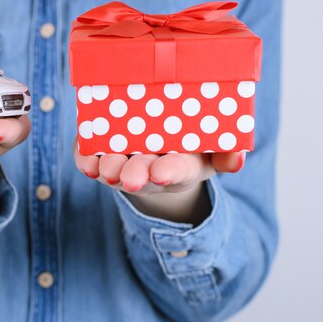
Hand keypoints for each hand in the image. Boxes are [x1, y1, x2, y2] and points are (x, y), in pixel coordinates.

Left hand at [73, 140, 244, 224]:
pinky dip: (85, 159)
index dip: (170, 171)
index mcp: (182, 164)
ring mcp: (124, 161)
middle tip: (131, 177)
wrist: (161, 144)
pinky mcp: (99, 151)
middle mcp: (150, 167)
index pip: (178, 170)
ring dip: (109, 167)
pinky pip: (90, 158)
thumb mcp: (214, 149)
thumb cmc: (190, 144)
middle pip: (143, 172)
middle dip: (136, 174)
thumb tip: (237, 158)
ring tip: (106, 167)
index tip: (161, 173)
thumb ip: (226, 152)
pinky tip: (84, 160)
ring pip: (115, 167)